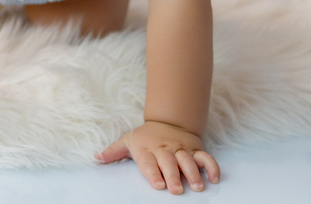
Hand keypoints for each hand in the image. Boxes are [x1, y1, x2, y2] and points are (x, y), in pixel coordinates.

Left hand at [97, 121, 220, 194]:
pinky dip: (212, 167)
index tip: (158, 185)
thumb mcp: (128, 140)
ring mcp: (181, 149)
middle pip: (169, 163)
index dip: (153, 173)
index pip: (149, 162)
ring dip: (193, 173)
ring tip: (197, 186)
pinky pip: (206, 157)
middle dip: (173, 176)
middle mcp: (165, 149)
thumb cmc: (146, 137)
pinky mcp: (195, 149)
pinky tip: (215, 178)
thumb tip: (96, 158)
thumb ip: (113, 151)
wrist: (168, 119)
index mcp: (148, 149)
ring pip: (188, 160)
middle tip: (176, 190)